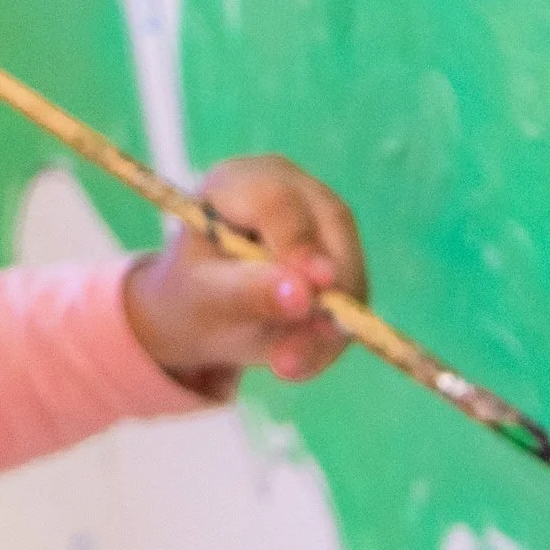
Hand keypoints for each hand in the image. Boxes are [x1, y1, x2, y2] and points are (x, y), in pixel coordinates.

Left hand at [122, 154, 366, 400]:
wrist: (203, 318)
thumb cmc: (193, 298)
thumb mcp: (206, 300)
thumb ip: (248, 294)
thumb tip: (302, 295)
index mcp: (235, 182)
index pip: (276, 199)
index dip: (297, 243)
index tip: (309, 294)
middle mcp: (286, 185)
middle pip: (329, 223)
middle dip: (324, 293)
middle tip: (294, 357)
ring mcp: (320, 214)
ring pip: (349, 262)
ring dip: (329, 323)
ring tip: (288, 367)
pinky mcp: (342, 253)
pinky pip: (355, 293)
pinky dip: (332, 334)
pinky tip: (299, 362)